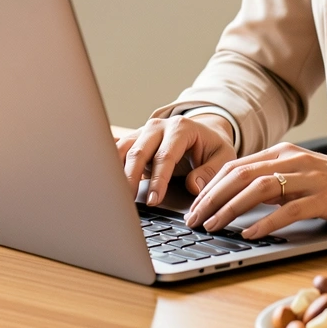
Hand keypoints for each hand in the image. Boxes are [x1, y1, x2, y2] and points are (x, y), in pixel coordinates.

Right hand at [116, 113, 236, 206]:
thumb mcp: (222, 156)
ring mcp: (143, 132)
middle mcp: (158, 127)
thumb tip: (193, 187)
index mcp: (181, 128)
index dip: (159, 179)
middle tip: (128, 201)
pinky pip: (117, 151)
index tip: (154, 200)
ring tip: (112, 194)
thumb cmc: (211, 146)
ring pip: (123, 150)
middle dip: (132, 177)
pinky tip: (104, 181)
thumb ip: (210, 172)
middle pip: (139, 152)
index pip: (166, 156)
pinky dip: (109, 165)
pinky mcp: (134, 140)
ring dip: (116, 171)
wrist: (203, 131)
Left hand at [184, 142, 326, 238]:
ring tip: (214, 226)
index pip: (236, 167)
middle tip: (193, 219)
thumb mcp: (302, 178)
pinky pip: (290, 209)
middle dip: (211, 197)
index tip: (193, 208)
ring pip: (260, 188)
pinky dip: (267, 221)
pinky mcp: (326, 197)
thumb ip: (274, 183)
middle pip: (241, 174)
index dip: (210, 187)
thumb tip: (238, 201)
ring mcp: (310, 177)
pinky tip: (252, 234)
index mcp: (284, 153)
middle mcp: (294, 160)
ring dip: (231, 208)